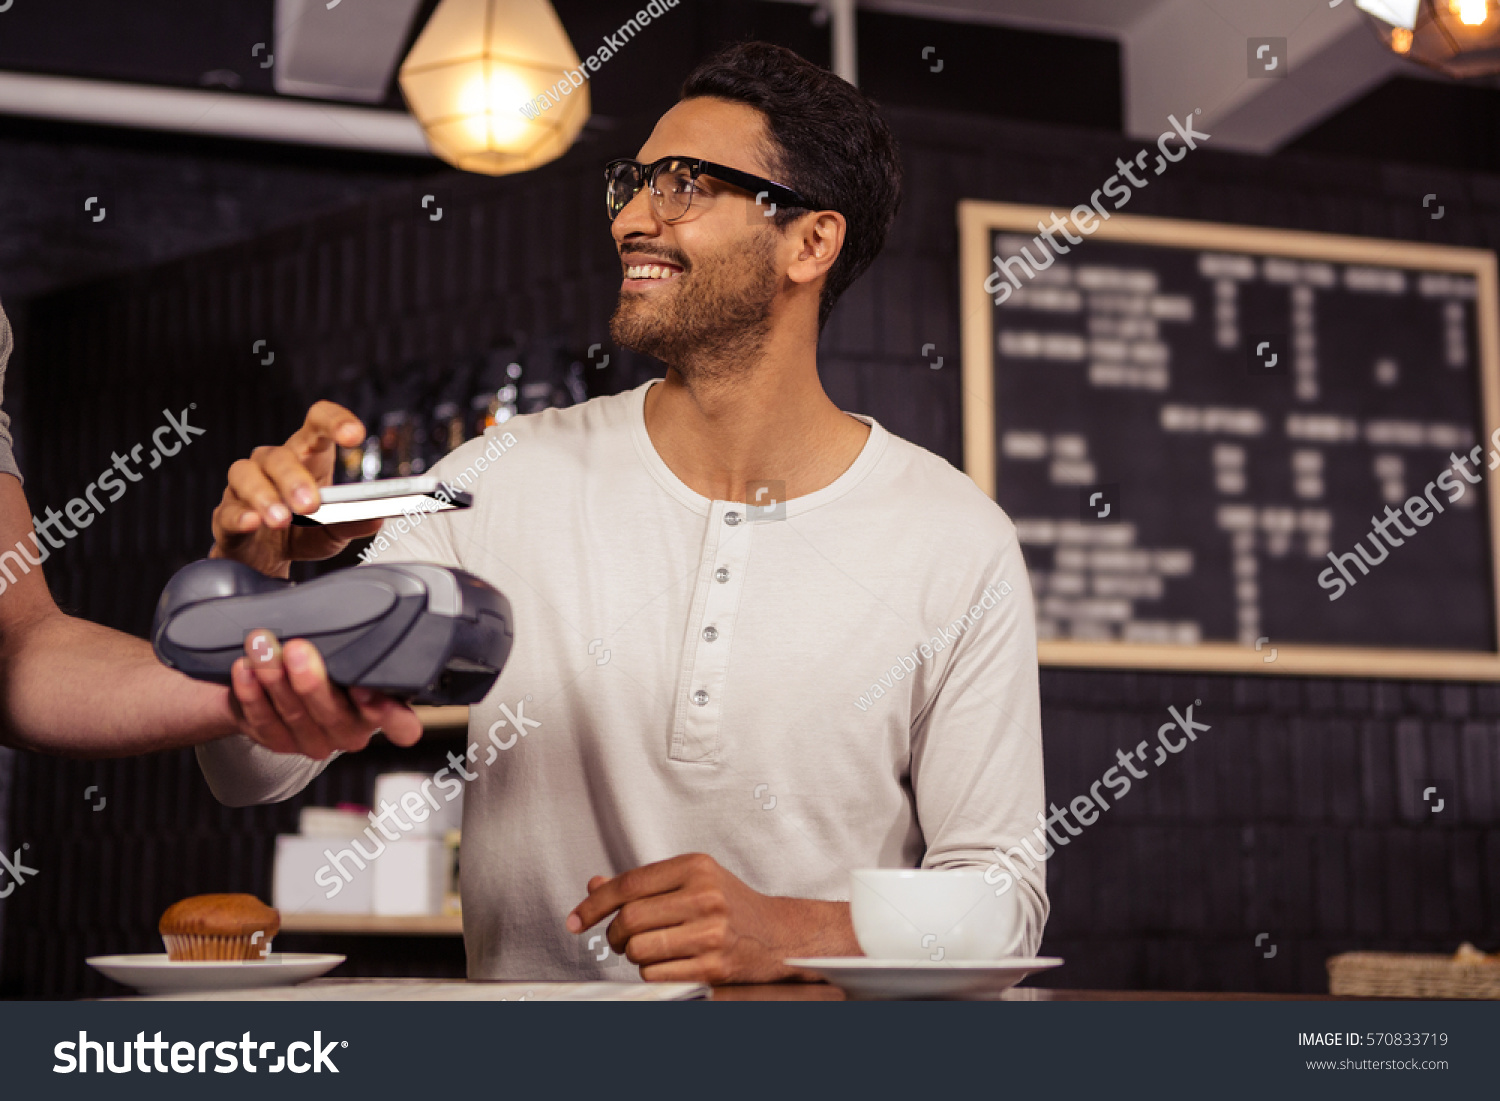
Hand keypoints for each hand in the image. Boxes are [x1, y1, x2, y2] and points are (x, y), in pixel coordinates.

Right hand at [211, 400, 381, 576]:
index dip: (335, 422)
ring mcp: (245, 487)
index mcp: (307, 458)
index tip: (354, 435)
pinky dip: (239, 516)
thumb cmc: (302, 534)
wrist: (267, 562)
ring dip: (265, 497)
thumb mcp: (334, 531)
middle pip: (279, 456)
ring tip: (281, 519)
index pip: (317, 424)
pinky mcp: (225, 514)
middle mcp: (273, 464)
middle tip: (310, 504)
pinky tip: (252, 523)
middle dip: (295, 479)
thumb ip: (353, 523)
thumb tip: (376, 519)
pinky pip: (227, 510)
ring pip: (246, 475)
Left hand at [228, 629, 422, 758]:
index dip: (387, 715)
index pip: (402, 726)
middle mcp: (350, 731)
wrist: (283, 678)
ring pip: (294, 716)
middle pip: (334, 716)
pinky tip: (244, 670)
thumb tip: (360, 590)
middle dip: (311, 681)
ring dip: (274, 678)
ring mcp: (314, 741)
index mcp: (380, 709)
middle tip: (297, 648)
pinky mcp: (279, 741)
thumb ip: (359, 637)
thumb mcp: (349, 646)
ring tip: (261, 645)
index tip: (364, 689)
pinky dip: (251, 695)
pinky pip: (263, 722)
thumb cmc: (326, 656)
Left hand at [565, 853, 857, 983]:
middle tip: (618, 938)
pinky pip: (657, 974)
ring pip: (639, 949)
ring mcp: (711, 932)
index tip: (576, 920)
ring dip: (632, 955)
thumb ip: (644, 883)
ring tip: (647, 949)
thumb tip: (595, 886)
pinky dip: (651, 972)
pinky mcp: (714, 965)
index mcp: (696, 867)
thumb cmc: (733, 905)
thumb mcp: (691, 881)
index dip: (594, 905)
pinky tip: (667, 963)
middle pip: (629, 919)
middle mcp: (705, 896)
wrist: (781, 935)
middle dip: (614, 935)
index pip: (628, 884)